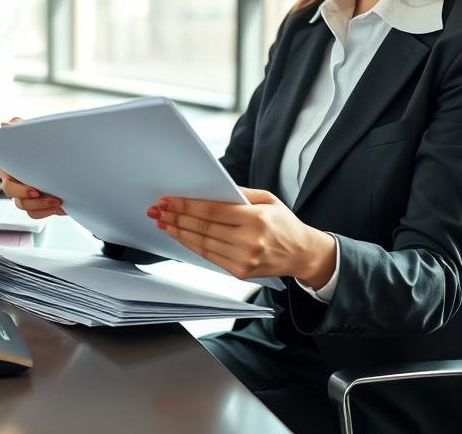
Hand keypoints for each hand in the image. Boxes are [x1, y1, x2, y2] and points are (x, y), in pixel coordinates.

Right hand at [0, 117, 66, 219]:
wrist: (67, 160)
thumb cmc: (47, 144)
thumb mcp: (36, 133)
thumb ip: (20, 128)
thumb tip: (5, 126)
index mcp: (11, 164)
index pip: (6, 174)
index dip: (17, 183)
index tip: (32, 186)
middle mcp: (13, 180)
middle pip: (10, 191)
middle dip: (26, 195)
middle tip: (42, 194)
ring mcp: (23, 194)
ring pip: (22, 205)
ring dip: (39, 205)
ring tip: (57, 200)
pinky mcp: (35, 204)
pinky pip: (34, 213)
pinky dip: (46, 211)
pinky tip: (60, 206)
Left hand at [150, 187, 335, 285]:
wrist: (302, 254)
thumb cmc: (284, 224)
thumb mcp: (268, 199)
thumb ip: (239, 194)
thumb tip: (209, 189)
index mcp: (257, 219)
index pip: (213, 211)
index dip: (186, 205)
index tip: (168, 200)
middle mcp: (249, 241)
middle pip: (203, 227)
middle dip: (176, 217)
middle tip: (158, 210)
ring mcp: (244, 259)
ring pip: (202, 243)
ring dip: (179, 232)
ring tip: (163, 222)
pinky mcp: (240, 272)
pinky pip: (209, 256)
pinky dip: (192, 245)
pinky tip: (181, 236)